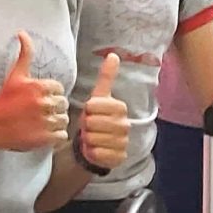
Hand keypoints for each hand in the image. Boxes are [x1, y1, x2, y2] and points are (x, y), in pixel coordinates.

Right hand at [0, 34, 68, 150]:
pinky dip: (56, 136)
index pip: (59, 89)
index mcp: (40, 87)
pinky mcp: (46, 138)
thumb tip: (22, 32)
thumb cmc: (4, 99)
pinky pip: (62, 135)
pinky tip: (44, 133)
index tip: (39, 99)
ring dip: (56, 121)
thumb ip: (25, 54)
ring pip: (64, 119)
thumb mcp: (15, 75)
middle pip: (63, 104)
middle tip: (40, 112)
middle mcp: (44, 103)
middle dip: (54, 108)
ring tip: (42, 123)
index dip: (50, 94)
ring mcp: (46, 121)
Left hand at [77, 51, 129, 168]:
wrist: (95, 143)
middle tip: (89, 127)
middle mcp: (126, 125)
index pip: (94, 106)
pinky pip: (98, 153)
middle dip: (86, 126)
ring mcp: (124, 142)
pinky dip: (92, 152)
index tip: (89, 112)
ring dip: (87, 139)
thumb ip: (106, 77)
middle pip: (92, 123)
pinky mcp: (120, 158)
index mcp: (120, 108)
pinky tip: (94, 149)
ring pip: (94, 139)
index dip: (86, 110)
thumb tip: (114, 54)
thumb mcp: (98, 97)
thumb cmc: (95, 118)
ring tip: (91, 137)